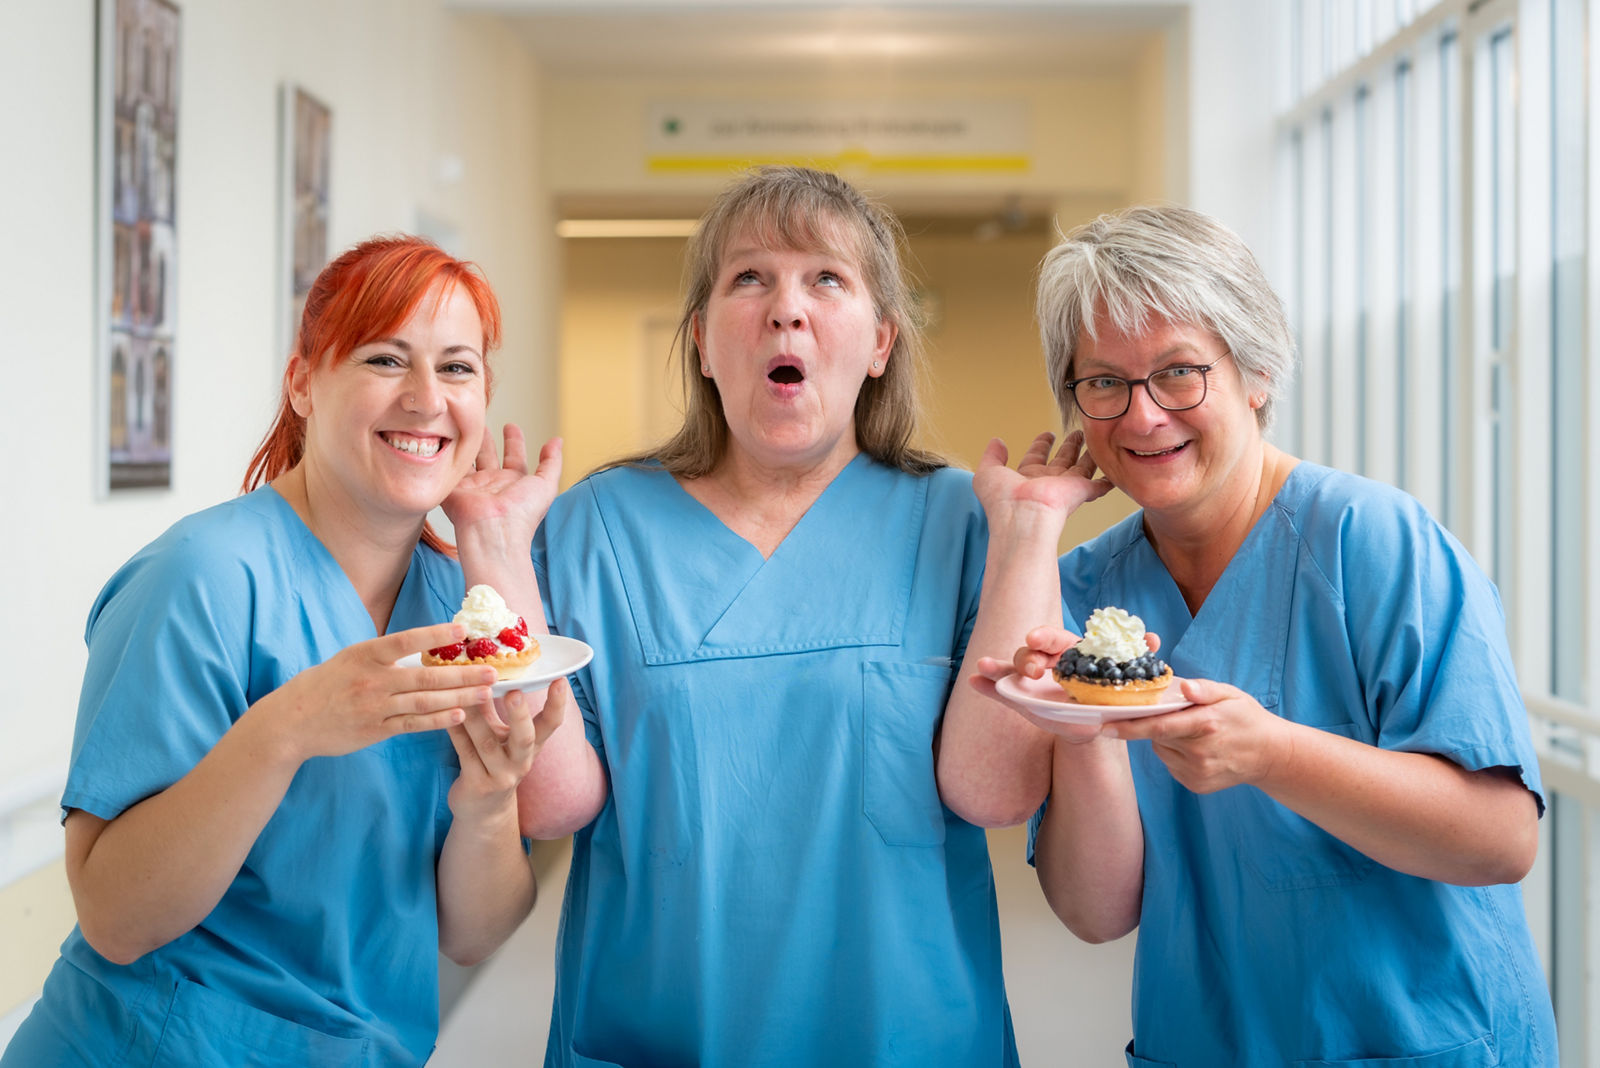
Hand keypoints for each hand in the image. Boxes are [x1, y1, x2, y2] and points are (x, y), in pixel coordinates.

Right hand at [259, 623, 496, 761]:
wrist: (292, 721)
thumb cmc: (324, 685)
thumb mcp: (350, 659)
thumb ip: (384, 655)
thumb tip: (422, 647)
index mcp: (365, 654)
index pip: (406, 641)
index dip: (435, 635)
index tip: (463, 631)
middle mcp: (372, 680)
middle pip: (426, 677)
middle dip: (463, 675)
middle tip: (493, 671)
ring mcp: (375, 707)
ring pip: (425, 702)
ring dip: (459, 698)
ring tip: (486, 693)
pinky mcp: (376, 730)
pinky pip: (413, 725)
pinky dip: (439, 721)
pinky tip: (461, 715)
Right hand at [441, 427, 562, 544]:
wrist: (493, 531)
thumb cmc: (522, 514)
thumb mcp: (546, 485)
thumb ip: (552, 462)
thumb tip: (557, 441)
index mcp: (514, 482)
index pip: (514, 456)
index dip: (514, 441)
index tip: (511, 427)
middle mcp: (492, 484)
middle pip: (488, 455)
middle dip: (486, 439)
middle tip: (480, 422)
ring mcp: (472, 486)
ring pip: (467, 459)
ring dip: (465, 443)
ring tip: (461, 425)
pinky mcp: (453, 489)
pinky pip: (448, 467)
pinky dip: (446, 454)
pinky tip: (444, 438)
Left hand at [445, 678, 568, 821]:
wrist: (482, 810)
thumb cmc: (493, 763)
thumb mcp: (501, 737)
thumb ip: (493, 708)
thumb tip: (484, 671)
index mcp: (532, 746)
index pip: (551, 724)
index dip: (558, 704)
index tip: (561, 680)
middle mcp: (521, 762)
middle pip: (525, 738)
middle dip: (520, 715)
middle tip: (515, 692)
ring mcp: (500, 776)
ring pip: (487, 744)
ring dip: (476, 718)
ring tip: (468, 694)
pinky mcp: (477, 785)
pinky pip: (465, 753)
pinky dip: (456, 732)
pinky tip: (447, 714)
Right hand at [968, 625, 1161, 743]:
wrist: (1095, 724)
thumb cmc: (1107, 698)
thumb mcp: (1124, 679)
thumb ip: (1136, 658)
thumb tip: (1153, 638)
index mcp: (1070, 653)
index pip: (1056, 639)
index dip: (1046, 636)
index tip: (1038, 639)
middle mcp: (1047, 663)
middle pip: (1032, 651)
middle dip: (1028, 655)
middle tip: (1033, 668)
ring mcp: (1030, 681)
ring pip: (1011, 667)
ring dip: (998, 665)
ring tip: (985, 667)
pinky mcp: (1018, 697)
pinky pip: (999, 689)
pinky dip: (986, 685)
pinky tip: (975, 681)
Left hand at [972, 431, 1112, 527]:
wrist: (1022, 517)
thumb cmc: (1003, 500)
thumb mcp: (987, 473)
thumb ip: (991, 456)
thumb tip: (997, 441)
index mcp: (1026, 476)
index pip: (1036, 456)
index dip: (1041, 444)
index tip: (1048, 434)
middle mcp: (1047, 482)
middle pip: (1061, 459)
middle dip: (1069, 446)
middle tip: (1077, 433)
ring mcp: (1065, 487)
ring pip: (1081, 467)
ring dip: (1089, 455)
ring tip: (1096, 440)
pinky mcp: (1080, 492)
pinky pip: (1099, 486)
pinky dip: (1108, 481)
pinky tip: (1114, 474)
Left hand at [1105, 677, 1291, 792]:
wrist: (1271, 755)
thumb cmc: (1247, 718)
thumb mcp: (1231, 695)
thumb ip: (1205, 689)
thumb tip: (1185, 687)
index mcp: (1205, 725)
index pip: (1157, 727)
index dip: (1128, 727)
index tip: (1104, 726)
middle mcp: (1199, 752)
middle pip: (1156, 737)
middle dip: (1154, 724)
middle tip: (1175, 715)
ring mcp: (1197, 772)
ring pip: (1162, 751)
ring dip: (1167, 739)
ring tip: (1193, 732)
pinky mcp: (1196, 785)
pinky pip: (1171, 764)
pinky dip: (1175, 753)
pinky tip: (1197, 747)